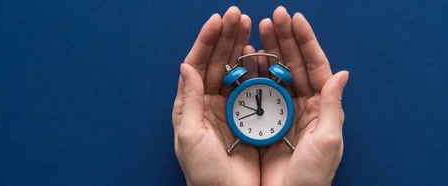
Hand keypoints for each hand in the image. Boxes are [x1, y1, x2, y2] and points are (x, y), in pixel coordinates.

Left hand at [171, 6, 259, 185]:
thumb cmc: (204, 172)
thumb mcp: (190, 135)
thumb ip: (189, 99)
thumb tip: (186, 65)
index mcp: (193, 105)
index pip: (197, 65)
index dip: (206, 41)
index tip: (217, 21)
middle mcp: (211, 103)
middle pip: (218, 62)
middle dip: (226, 37)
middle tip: (238, 15)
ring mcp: (232, 108)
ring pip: (236, 70)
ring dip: (242, 46)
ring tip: (250, 25)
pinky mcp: (251, 118)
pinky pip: (254, 87)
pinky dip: (258, 69)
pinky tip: (261, 53)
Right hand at [257, 7, 348, 185]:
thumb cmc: (312, 177)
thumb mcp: (328, 140)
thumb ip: (333, 106)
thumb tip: (342, 73)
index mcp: (322, 107)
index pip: (316, 67)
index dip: (306, 42)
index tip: (296, 19)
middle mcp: (303, 105)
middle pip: (295, 64)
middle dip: (285, 38)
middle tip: (274, 16)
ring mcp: (283, 111)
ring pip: (276, 72)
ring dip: (269, 49)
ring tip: (259, 27)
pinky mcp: (264, 120)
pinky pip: (259, 89)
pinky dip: (254, 71)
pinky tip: (248, 55)